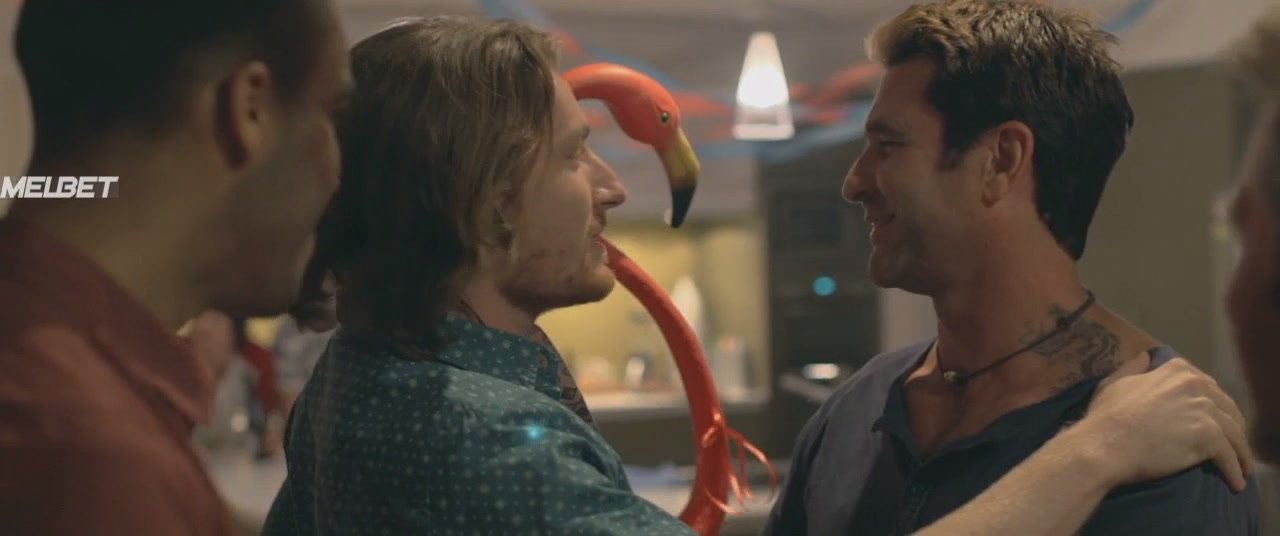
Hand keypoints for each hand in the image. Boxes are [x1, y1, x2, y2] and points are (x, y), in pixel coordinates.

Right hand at [1067, 357, 1251, 491]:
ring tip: (1241, 467)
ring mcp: (1204, 410)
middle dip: (1233, 427)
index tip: (1214, 420)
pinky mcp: (1209, 436)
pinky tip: (1235, 481)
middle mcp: (1196, 384)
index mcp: (1176, 370)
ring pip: (1234, 433)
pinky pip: (1229, 456)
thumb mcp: (1114, 383)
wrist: (1103, 445)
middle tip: (1233, 445)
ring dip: (1240, 452)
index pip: (1208, 387)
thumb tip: (1145, 356)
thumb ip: (1133, 369)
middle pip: (1227, 408)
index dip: (1213, 405)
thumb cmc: (1106, 416)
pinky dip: (1234, 470)